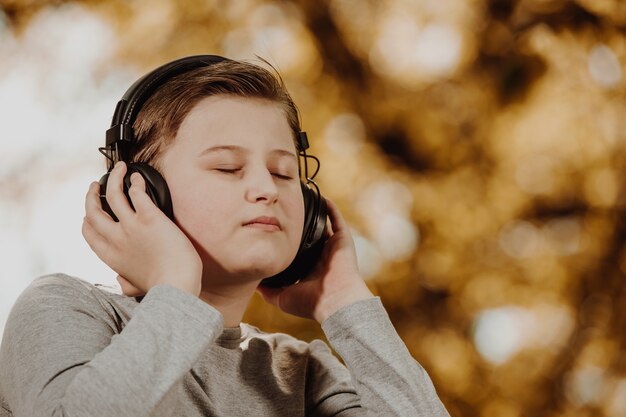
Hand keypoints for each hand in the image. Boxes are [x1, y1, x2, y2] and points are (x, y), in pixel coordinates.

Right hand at [82, 161, 201, 296]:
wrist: (176, 284)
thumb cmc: (162, 287)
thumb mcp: (134, 288)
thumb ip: (124, 283)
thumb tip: (121, 283)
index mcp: (110, 256)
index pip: (89, 233)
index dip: (86, 220)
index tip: (88, 213)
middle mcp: (115, 238)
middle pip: (93, 211)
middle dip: (92, 195)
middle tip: (95, 186)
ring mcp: (131, 226)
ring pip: (113, 194)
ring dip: (114, 178)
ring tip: (119, 169)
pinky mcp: (149, 217)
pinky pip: (137, 192)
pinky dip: (135, 182)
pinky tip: (138, 177)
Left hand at [256, 198, 373, 322]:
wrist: (335, 302)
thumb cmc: (311, 303)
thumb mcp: (282, 298)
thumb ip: (267, 291)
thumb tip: (252, 283)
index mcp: (310, 270)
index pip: (297, 252)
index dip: (286, 243)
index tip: (272, 231)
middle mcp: (322, 257)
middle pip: (309, 236)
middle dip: (298, 225)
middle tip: (283, 211)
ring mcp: (333, 247)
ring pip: (323, 226)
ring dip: (314, 214)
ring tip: (301, 200)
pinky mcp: (342, 240)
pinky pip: (337, 219)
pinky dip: (330, 208)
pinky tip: (320, 197)